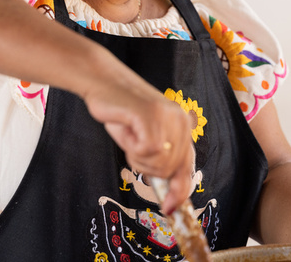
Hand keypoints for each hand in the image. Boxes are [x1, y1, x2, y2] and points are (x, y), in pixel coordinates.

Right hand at [83, 75, 193, 214]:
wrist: (103, 82)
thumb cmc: (121, 112)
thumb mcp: (145, 138)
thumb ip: (161, 159)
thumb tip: (171, 197)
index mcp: (182, 126)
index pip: (187, 166)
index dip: (179, 190)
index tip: (170, 208)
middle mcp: (181, 121)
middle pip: (170, 170)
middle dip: (147, 167)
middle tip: (132, 146)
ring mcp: (169, 118)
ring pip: (158, 164)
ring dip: (137, 156)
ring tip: (129, 134)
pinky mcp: (152, 117)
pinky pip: (145, 151)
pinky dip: (130, 146)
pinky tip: (127, 128)